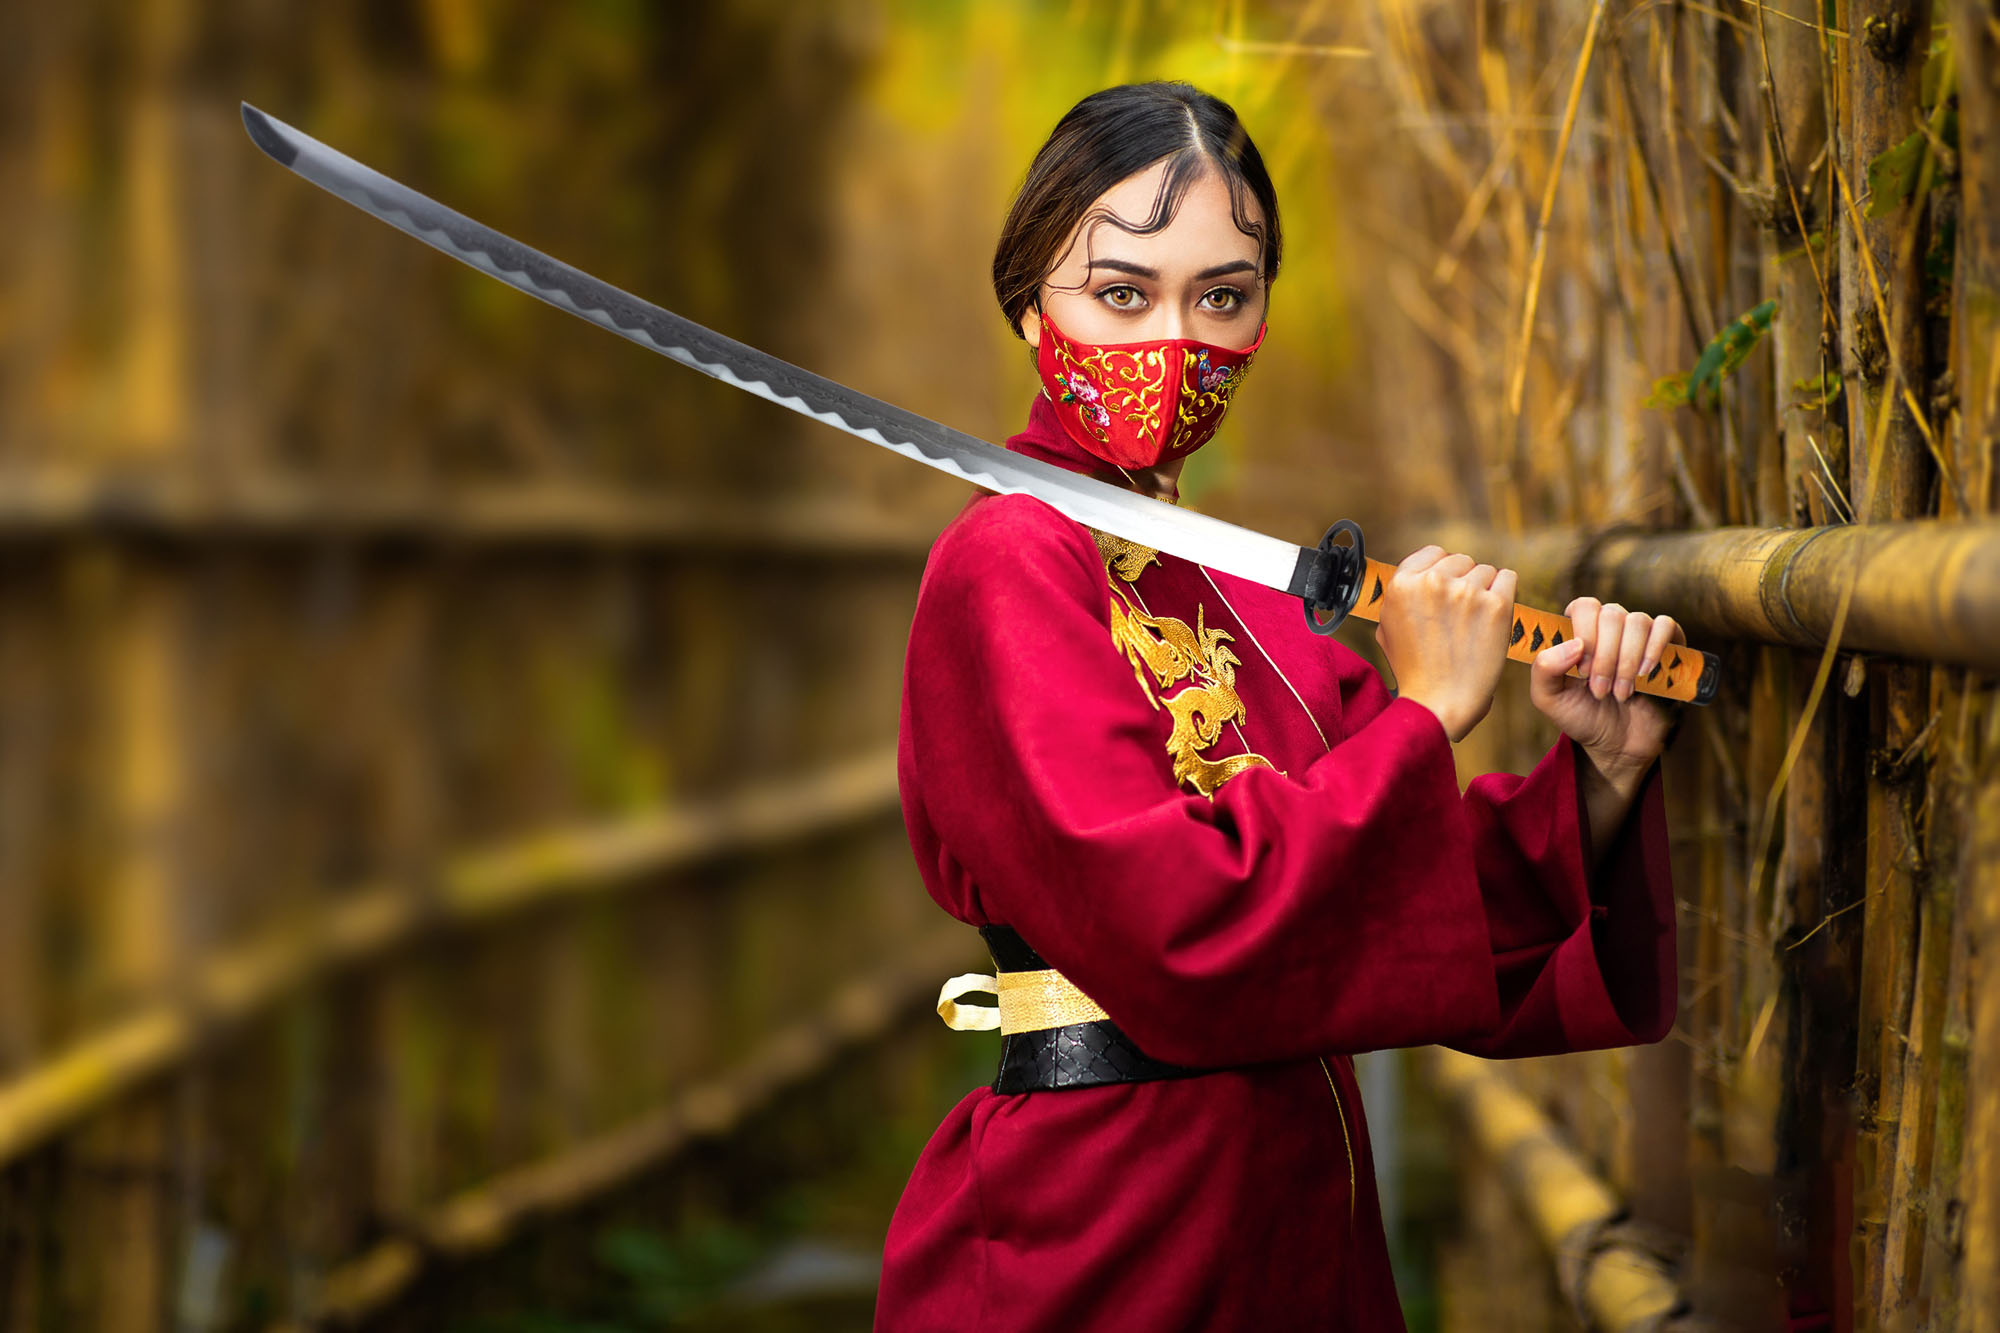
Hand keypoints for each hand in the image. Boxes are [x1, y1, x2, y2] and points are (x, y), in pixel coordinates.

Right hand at [1374, 545, 1515, 742]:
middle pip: (1461, 561)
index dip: (1442, 572)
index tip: (1447, 593)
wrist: (1439, 703)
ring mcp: (1466, 592)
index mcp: (1401, 584)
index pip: (1433, 553)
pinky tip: (1496, 615)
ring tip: (1476, 623)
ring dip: (1485, 591)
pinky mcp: (1496, 606)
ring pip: (1486, 571)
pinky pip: (1509, 578)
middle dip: (1464, 582)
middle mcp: (1432, 582)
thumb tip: (1417, 576)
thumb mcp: (1387, 628)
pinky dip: (1506, 593)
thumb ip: (1401, 596)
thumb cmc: (1414, 671)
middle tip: (1462, 615)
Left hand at [1529, 596, 1684, 791]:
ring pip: (1637, 621)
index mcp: (1580, 631)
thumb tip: (1574, 644)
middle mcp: (1610, 627)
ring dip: (1627, 661)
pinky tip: (1644, 674)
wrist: (1618, 744)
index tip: (1581, 670)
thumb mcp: (1549, 699)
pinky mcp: (1668, 645)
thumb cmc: (1582, 716)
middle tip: (1599, 691)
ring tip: (1620, 694)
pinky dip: (1654, 648)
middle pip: (1611, 613)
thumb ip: (1543, 669)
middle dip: (1605, 657)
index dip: (1584, 633)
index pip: (1583, 606)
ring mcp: (1639, 635)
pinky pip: (1666, 625)